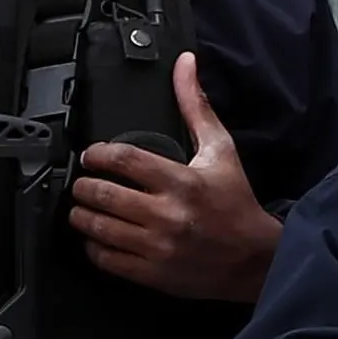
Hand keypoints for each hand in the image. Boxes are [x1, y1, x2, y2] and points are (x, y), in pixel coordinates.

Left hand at [66, 53, 278, 300]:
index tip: (91, 155)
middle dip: (82, 186)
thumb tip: (185, 65)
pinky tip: (94, 238)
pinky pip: (108, 260)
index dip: (97, 154)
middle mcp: (167, 214)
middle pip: (103, 194)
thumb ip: (196, 106)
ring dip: (81, 216)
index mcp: (182, 181)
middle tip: (80, 182)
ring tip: (80, 208)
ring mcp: (158, 246)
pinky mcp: (154, 274)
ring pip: (99, 228)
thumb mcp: (220, 149)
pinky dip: (93, 247)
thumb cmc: (237, 203)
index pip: (124, 160)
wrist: (257, 259)